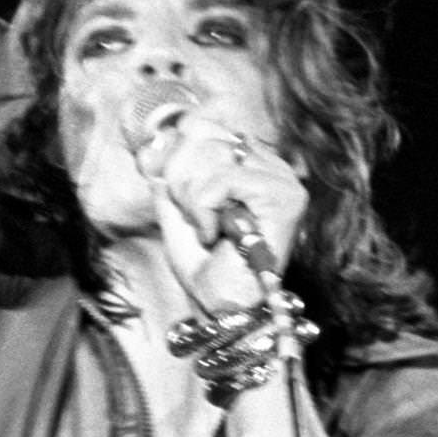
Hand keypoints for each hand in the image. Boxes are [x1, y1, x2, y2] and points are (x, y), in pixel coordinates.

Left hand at [147, 113, 307, 309]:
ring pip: (209, 153)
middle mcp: (271, 164)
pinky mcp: (284, 195)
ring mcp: (282, 178)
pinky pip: (222, 179)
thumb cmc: (207, 270)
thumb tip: (153, 148)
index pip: (201, 125)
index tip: (175, 196)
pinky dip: (204, 210)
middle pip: (200, 132)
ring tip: (207, 231)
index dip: (175, 155)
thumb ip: (167, 176)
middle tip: (195, 221)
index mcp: (250, 162)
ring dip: (191, 200)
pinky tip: (214, 235)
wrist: (226, 311)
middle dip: (180, 180)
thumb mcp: (176, 212)